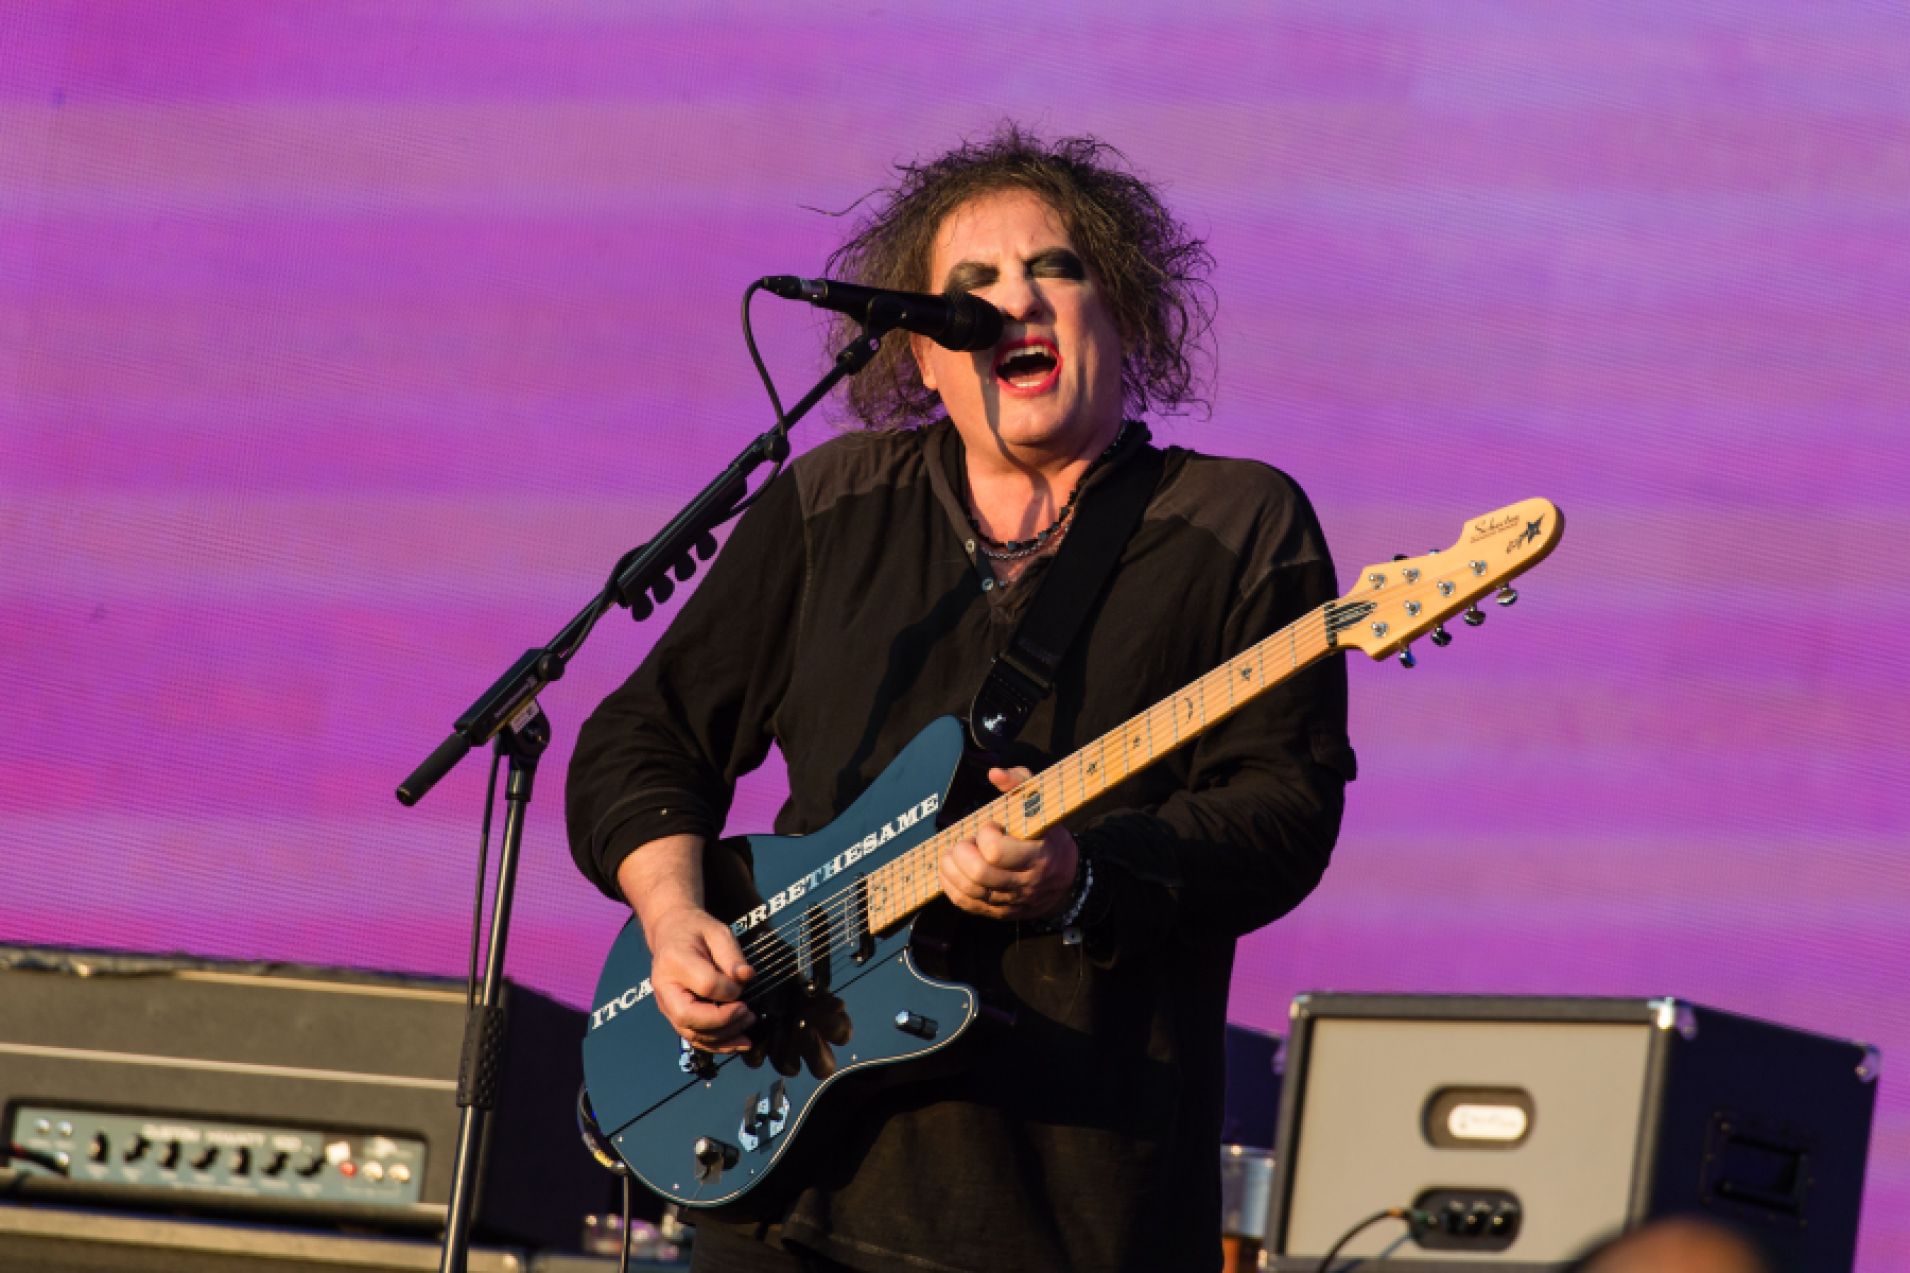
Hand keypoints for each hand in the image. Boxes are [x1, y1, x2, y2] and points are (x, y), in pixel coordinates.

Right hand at [642, 905, 756, 1053]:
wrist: (671, 932)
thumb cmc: (695, 930)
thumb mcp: (717, 931)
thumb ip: (732, 955)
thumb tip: (747, 977)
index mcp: (674, 961)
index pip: (705, 985)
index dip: (729, 990)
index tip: (742, 983)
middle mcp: (665, 988)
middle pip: (690, 1018)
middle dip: (724, 1021)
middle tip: (749, 1013)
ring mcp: (666, 1005)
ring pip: (692, 1034)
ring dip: (724, 1037)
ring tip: (748, 1024)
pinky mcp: (674, 1016)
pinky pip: (694, 1038)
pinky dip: (717, 1045)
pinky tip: (738, 1042)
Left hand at [940, 766, 1078, 920]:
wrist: (1067, 879)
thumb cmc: (1049, 837)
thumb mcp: (1042, 805)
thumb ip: (1020, 783)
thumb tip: (994, 773)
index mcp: (1039, 856)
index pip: (997, 852)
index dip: (986, 836)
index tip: (991, 826)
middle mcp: (1026, 883)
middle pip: (980, 874)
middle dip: (963, 853)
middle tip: (966, 842)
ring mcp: (1011, 901)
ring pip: (970, 891)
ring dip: (952, 869)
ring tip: (953, 854)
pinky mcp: (999, 912)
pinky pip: (967, 904)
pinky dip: (951, 887)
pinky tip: (950, 871)